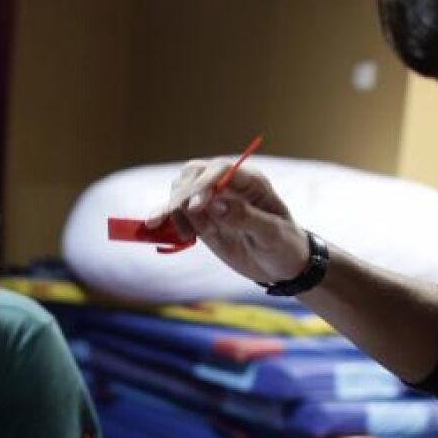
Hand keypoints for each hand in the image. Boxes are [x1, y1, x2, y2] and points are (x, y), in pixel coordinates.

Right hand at [146, 158, 311, 285]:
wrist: (282, 266)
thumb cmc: (284, 245)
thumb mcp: (272, 234)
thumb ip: (245, 217)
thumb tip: (216, 204)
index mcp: (250, 181)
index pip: (220, 170)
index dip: (204, 184)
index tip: (195, 206)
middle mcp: (227, 186)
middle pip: (193, 175)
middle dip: (183, 197)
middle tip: (190, 228)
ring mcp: (211, 202)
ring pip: (180, 192)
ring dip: (176, 213)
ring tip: (191, 237)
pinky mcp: (200, 220)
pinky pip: (176, 214)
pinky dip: (164, 219)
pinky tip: (153, 228)